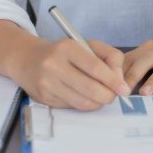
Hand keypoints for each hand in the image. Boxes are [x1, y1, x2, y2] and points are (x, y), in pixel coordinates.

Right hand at [12, 39, 130, 110]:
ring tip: (102, 96)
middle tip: (114, 95)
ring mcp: (47, 84)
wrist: (28, 60)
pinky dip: (85, 104)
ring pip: (82, 102)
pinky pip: (73, 107)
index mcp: (67, 47)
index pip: (95, 67)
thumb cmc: (63, 52)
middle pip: (90, 88)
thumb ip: (109, 56)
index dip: (112, 80)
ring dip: (98, 103)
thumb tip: (120, 81)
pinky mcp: (44, 99)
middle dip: (108, 95)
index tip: (123, 88)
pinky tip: (86, 97)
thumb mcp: (86, 45)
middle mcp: (54, 65)